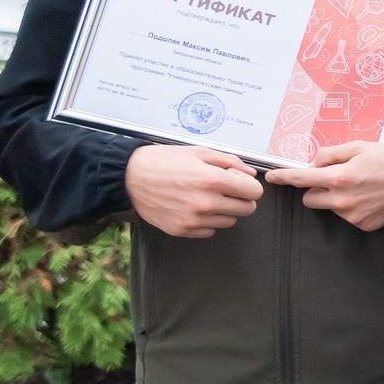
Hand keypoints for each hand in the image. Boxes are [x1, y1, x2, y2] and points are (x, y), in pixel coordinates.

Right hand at [125, 144, 263, 237]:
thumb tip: (251, 174)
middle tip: (224, 189)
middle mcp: (205, 203)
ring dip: (224, 210)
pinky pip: (210, 231)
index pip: (254, 193)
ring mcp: (193, 220)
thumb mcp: (200, 152)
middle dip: (240, 198)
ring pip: (229, 221)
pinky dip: (207, 221)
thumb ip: (230, 162)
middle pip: (246, 209)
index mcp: (213, 181)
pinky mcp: (181, 230)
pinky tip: (193, 207)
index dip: (249, 186)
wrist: (129, 177)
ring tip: (205, 196)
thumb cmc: (163, 161)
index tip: (239, 182)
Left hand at [264, 140, 383, 231]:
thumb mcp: (359, 147)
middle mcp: (343, 200)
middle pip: (310, 199)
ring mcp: (353, 215)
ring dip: (336, 199)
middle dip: (316, 189)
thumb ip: (331, 154)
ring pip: (330, 208)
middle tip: (334, 179)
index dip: (283, 178)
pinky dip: (353, 208)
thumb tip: (313, 165)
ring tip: (360, 187)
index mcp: (339, 177)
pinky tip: (369, 198)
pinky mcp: (364, 225)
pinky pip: (348, 216)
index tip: (273, 178)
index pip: (301, 180)